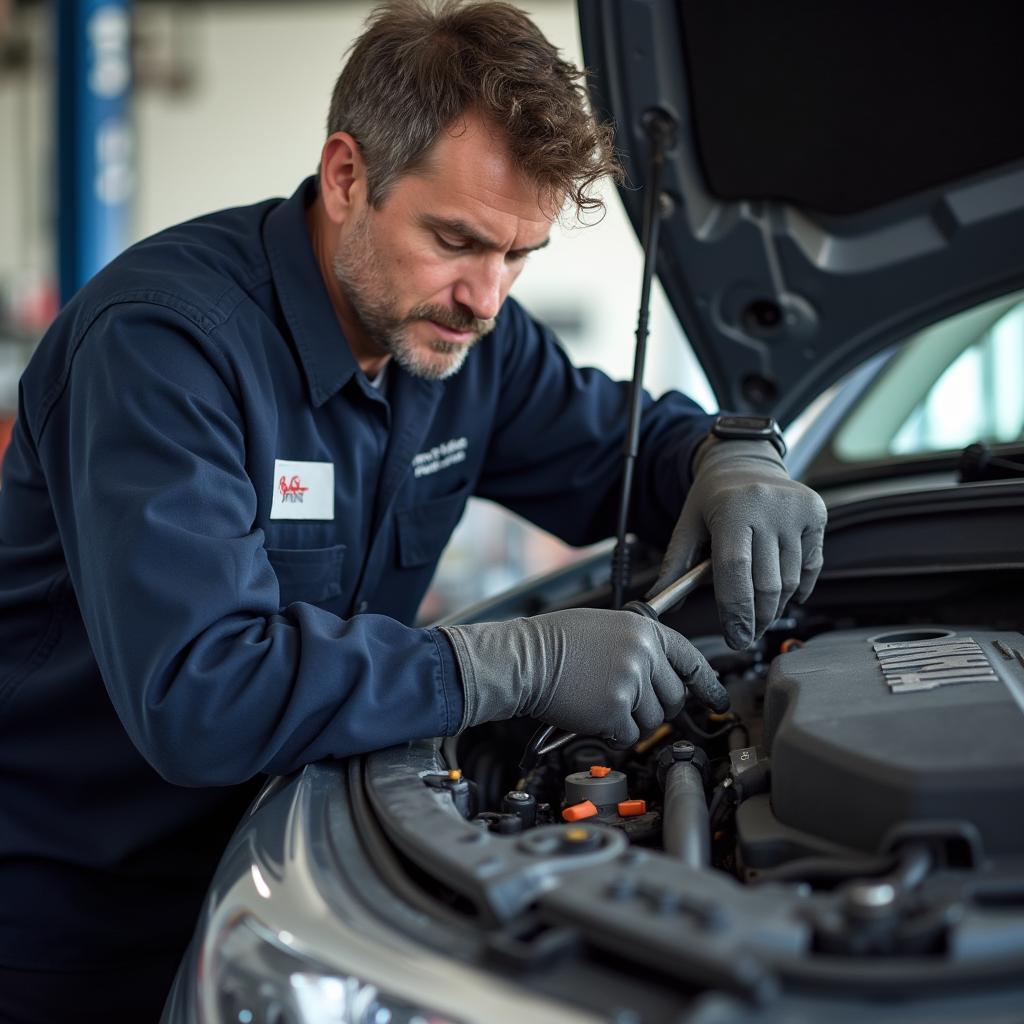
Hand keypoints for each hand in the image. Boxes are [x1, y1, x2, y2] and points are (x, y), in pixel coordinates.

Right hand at [441, 608, 726, 746]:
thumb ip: (636, 647)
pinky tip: (592, 716)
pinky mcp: (615, 710)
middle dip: (655, 707)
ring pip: (653, 720)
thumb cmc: (552, 642)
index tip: (718, 698)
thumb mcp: (605, 628)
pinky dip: (612, 733)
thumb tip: (657, 675)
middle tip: (629, 705)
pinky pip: (628, 735)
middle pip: (674, 698)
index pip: (690, 658)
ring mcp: (631, 683)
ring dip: (630, 721)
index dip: (707, 682)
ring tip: (601, 704)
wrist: (523, 658)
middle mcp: (644, 655)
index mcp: (644, 631)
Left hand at [651, 438, 826, 649]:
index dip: (735, 611)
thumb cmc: (712, 498)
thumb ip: (674, 564)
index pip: (735, 570)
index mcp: (732, 509)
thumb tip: (657, 601)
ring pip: (790, 581)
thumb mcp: (687, 524)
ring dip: (775, 607)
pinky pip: (810, 566)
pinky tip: (783, 597)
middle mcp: (768, 507)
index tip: (734, 637)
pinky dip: (797, 589)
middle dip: (756, 619)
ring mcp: (796, 511)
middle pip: (766, 583)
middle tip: (746, 636)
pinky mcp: (816, 514)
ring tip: (759, 615)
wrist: (744, 461)